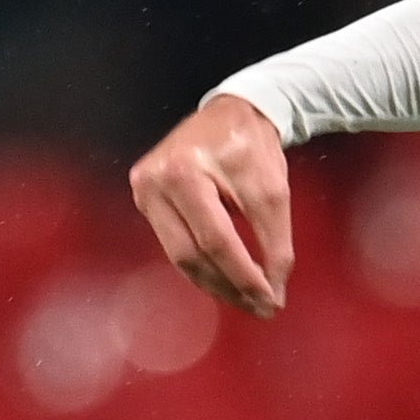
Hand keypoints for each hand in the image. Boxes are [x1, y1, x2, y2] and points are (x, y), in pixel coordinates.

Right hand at [127, 93, 295, 316]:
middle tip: (260, 307)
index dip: (243, 276)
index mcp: (185, 170)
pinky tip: (226, 280)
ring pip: (180, 257)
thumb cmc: (252, 147)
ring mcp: (144, 190)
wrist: (231, 112)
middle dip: (229, 287)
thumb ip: (275, 243)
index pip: (216, 239)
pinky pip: (175, 245)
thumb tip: (273, 293)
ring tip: (246, 300)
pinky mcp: (145, 198)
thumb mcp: (273, 191)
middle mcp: (154, 180)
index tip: (270, 301)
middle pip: (191, 254)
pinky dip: (203, 266)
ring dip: (215, 284)